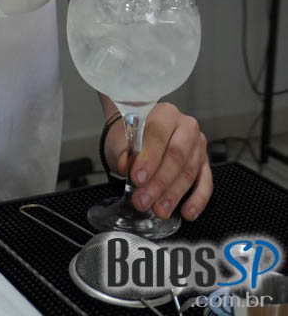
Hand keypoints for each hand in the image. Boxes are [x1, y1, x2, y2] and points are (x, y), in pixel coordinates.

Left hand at [105, 102, 211, 220]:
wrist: (137, 134)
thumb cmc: (130, 135)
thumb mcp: (120, 140)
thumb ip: (123, 153)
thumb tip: (127, 166)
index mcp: (164, 113)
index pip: (158, 134)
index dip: (149, 158)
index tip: (138, 178)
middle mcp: (185, 126)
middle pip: (177, 155)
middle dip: (160, 182)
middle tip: (144, 200)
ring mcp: (197, 145)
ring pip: (189, 171)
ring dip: (173, 194)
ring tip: (158, 209)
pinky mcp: (204, 163)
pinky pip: (205, 183)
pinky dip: (197, 199)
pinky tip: (187, 212)